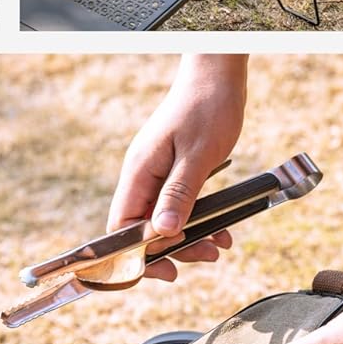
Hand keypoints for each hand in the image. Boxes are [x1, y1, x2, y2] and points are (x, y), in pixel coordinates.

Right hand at [110, 55, 247, 280]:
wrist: (218, 75)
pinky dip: (199, 222)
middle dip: (173, 250)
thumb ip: (179, 195)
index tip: (166, 268)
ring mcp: (157, 175)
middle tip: (206, 257)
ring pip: (163, 222)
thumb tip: (162, 233)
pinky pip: (179, 207)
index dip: (138, 254)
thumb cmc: (207, 107)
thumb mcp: (198, 156)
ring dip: (191, 239)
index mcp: (139, 173)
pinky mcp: (174, 173)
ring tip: (219, 247)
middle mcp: (142, 177)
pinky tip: (221, 230)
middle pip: (143, 230)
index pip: (122, 227)